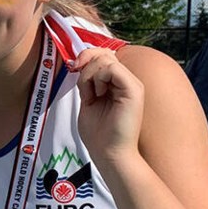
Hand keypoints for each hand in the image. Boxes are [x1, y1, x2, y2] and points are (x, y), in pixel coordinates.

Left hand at [73, 48, 144, 166]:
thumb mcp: (88, 100)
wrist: (109, 154)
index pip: (104, 55)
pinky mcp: (134, 89)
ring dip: (91, 75)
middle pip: (104, 54)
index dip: (87, 55)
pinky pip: (113, 69)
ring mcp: (132, 84)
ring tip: (94, 95)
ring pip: (106, 60)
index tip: (74, 66)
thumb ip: (87, 82)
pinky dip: (99, 78)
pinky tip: (99, 94)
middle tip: (83, 87)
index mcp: (117, 83)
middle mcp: (127, 81)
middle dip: (86, 65)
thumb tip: (80, 62)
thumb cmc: (99, 134)